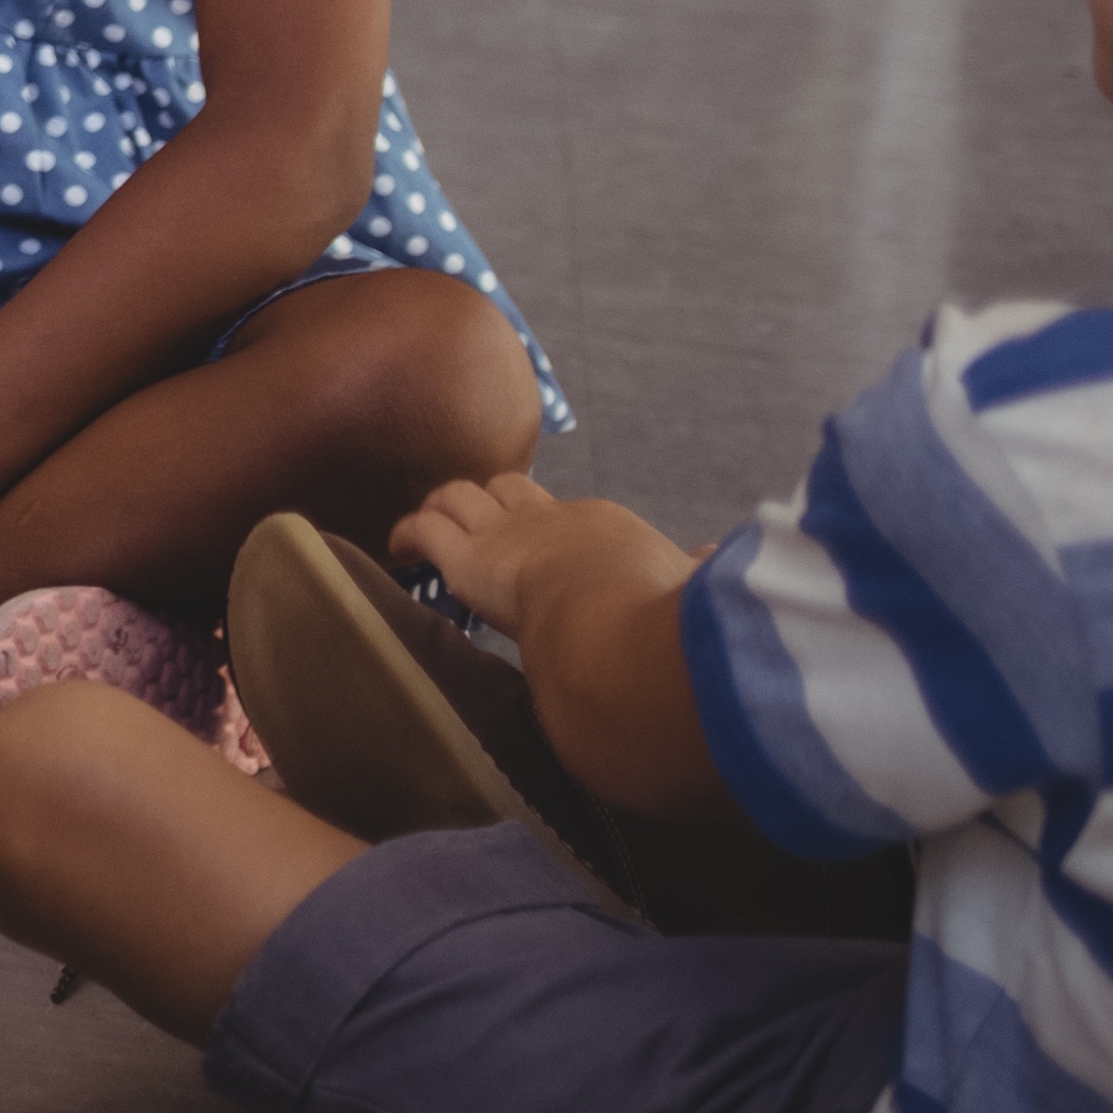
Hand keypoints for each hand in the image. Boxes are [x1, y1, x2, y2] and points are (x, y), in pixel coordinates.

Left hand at [395, 470, 684, 636]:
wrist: (616, 622)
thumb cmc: (659, 613)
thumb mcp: (689, 587)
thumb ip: (700, 572)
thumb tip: (716, 553)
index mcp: (601, 526)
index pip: (569, 517)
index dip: (551, 526)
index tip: (547, 545)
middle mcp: (547, 520)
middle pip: (508, 490)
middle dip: (494, 503)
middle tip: (481, 524)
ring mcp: (502, 536)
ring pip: (458, 499)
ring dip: (444, 509)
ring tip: (433, 524)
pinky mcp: (465, 560)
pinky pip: (424, 532)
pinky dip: (406, 533)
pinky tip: (396, 547)